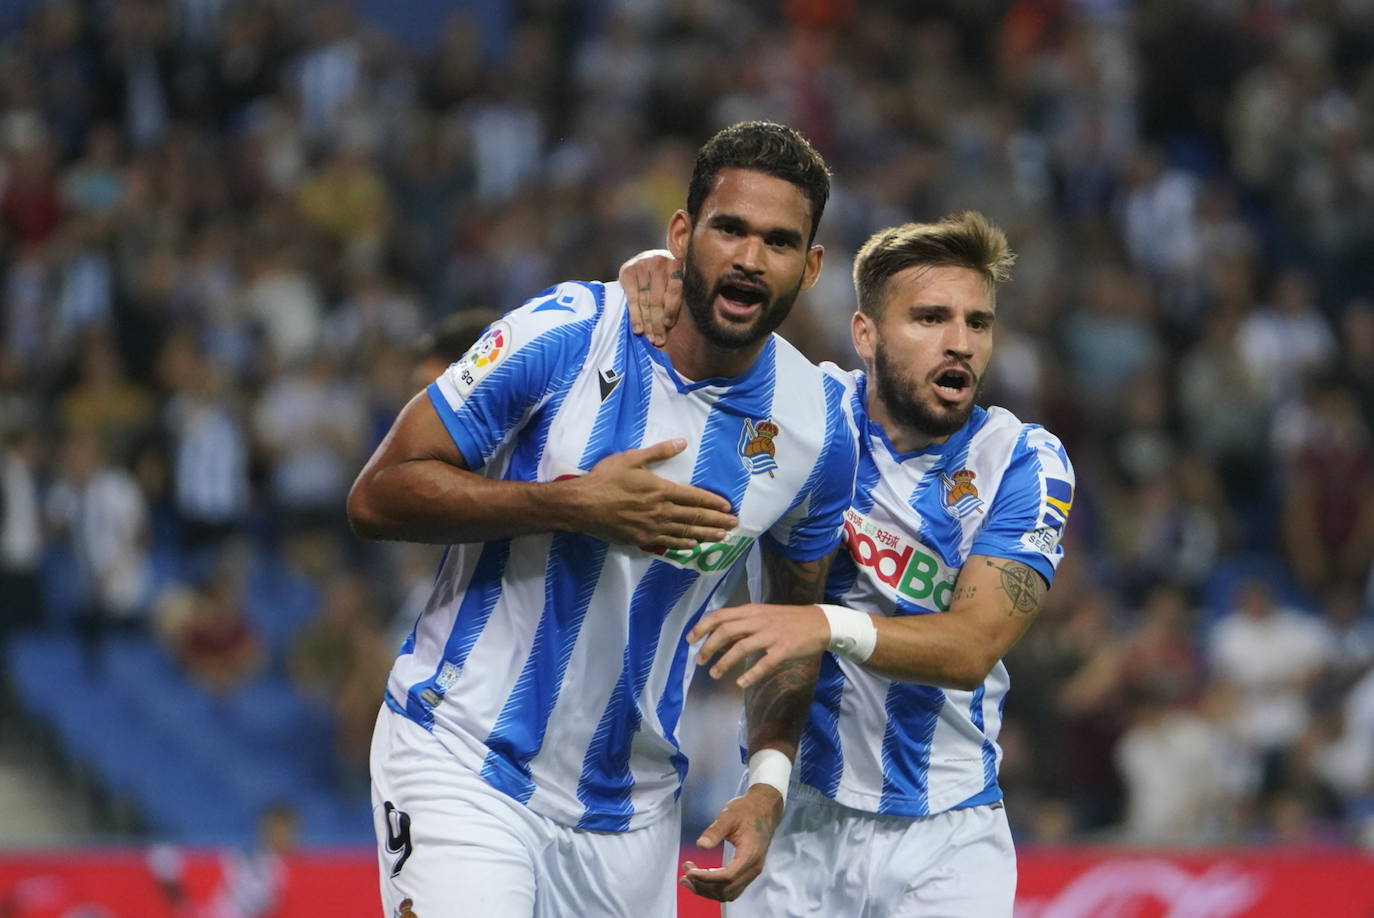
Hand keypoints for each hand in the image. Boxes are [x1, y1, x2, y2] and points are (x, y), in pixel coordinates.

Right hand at [566, 438, 736, 547]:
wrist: (581, 505)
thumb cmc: (605, 479)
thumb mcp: (631, 459)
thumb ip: (658, 452)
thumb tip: (682, 443)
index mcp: (661, 490)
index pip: (694, 497)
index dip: (713, 503)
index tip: (727, 507)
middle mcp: (661, 511)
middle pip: (695, 517)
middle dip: (717, 521)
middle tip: (734, 524)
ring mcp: (652, 528)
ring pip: (685, 533)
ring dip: (706, 535)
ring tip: (722, 537)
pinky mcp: (641, 539)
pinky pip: (668, 543)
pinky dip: (683, 544)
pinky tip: (693, 546)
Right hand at [618, 249, 682, 346]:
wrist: (645, 261)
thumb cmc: (665, 277)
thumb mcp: (676, 281)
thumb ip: (680, 295)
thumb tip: (681, 323)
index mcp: (677, 263)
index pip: (674, 290)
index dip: (671, 309)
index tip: (668, 325)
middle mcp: (660, 261)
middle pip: (658, 299)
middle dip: (658, 322)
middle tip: (658, 340)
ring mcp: (642, 264)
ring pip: (645, 301)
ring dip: (647, 323)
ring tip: (650, 338)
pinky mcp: (628, 270)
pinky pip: (632, 298)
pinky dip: (635, 316)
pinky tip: (638, 329)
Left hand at [679, 784, 782, 901]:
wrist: (764, 809)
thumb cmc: (746, 810)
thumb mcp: (728, 816)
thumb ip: (715, 831)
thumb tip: (700, 846)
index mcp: (750, 854)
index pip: (727, 876)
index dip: (706, 878)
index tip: (689, 872)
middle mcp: (753, 868)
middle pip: (726, 889)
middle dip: (703, 885)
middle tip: (685, 873)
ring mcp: (752, 872)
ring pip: (728, 893)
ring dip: (707, 890)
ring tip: (688, 880)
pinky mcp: (748, 872)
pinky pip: (731, 889)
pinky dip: (714, 888)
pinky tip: (701, 879)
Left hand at [688, 603, 829, 687]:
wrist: (820, 623)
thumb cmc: (789, 620)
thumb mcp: (763, 615)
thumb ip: (743, 625)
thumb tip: (720, 638)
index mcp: (751, 611)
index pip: (720, 615)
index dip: (702, 627)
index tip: (690, 639)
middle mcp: (758, 621)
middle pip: (726, 631)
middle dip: (708, 646)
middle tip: (699, 660)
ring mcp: (771, 635)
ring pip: (741, 647)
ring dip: (724, 662)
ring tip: (714, 673)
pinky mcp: (784, 649)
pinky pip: (764, 663)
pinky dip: (750, 674)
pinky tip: (740, 683)